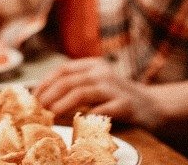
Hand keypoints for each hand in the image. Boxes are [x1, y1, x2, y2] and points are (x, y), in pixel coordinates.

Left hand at [34, 58, 162, 129]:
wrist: (153, 106)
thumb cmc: (118, 96)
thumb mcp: (97, 83)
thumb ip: (77, 84)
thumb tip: (44, 96)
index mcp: (93, 65)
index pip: (63, 70)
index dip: (46, 82)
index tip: (34, 96)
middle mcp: (102, 73)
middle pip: (69, 81)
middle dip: (50, 94)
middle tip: (39, 107)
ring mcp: (114, 88)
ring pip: (82, 93)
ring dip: (63, 103)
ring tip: (51, 113)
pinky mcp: (125, 105)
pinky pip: (103, 110)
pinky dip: (88, 116)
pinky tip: (78, 122)